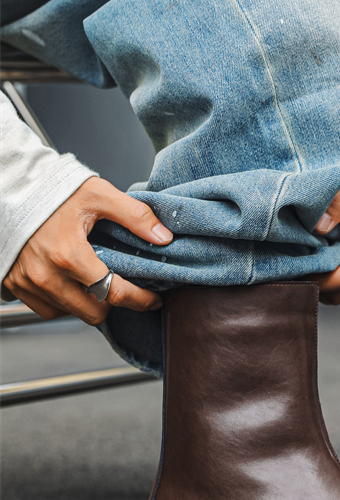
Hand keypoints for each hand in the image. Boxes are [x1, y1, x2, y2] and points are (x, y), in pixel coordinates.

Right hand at [3, 176, 171, 324]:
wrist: (10, 186)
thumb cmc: (51, 189)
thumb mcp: (99, 194)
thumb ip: (135, 216)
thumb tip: (163, 237)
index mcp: (69, 255)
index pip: (114, 293)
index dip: (140, 300)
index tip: (153, 299)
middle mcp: (46, 275)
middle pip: (93, 313)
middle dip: (112, 304)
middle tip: (122, 288)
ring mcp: (27, 282)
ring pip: (69, 313)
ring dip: (87, 303)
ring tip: (95, 282)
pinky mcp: (14, 284)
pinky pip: (45, 309)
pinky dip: (63, 302)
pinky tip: (72, 283)